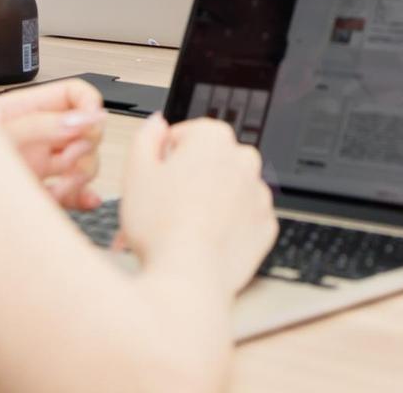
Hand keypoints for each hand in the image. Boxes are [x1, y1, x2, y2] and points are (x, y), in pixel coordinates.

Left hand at [0, 78, 104, 209]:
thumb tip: (84, 118)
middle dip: (84, 149)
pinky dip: (84, 197)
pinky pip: (75, 192)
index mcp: (28, 109)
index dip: (90, 106)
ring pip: (85, 163)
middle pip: (88, 131)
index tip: (88, 126)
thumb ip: (41, 125)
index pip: (77, 94)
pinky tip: (83, 201)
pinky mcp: (41, 191)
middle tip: (65, 162)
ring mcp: (41, 164)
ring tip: (57, 191)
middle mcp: (38, 134)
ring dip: (79, 178)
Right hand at [118, 114, 276, 292]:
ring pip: (226, 191)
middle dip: (186, 180)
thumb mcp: (136, 171)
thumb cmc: (161, 228)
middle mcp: (244, 160)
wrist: (188, 278)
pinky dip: (225, 227)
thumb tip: (157, 123)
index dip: (163, 158)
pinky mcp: (265, 225)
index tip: (154, 178)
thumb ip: (146, 136)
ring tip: (177, 230)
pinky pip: (241, 219)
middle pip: (208, 163)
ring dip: (206, 203)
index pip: (186, 135)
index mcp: (214, 138)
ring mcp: (259, 193)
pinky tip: (201, 241)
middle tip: (160, 208)